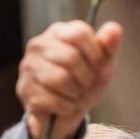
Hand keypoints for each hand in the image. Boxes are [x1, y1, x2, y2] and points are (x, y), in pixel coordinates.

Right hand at [16, 20, 121, 138]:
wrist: (66, 110)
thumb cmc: (85, 81)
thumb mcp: (102, 63)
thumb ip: (108, 46)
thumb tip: (115, 28)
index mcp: (59, 32)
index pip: (79, 33)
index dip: (95, 54)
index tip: (100, 67)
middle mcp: (39, 44)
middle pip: (71, 57)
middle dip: (87, 77)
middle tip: (87, 85)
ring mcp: (28, 67)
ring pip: (59, 79)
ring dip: (76, 93)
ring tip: (76, 95)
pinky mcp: (24, 89)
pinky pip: (51, 99)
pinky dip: (66, 107)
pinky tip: (66, 106)